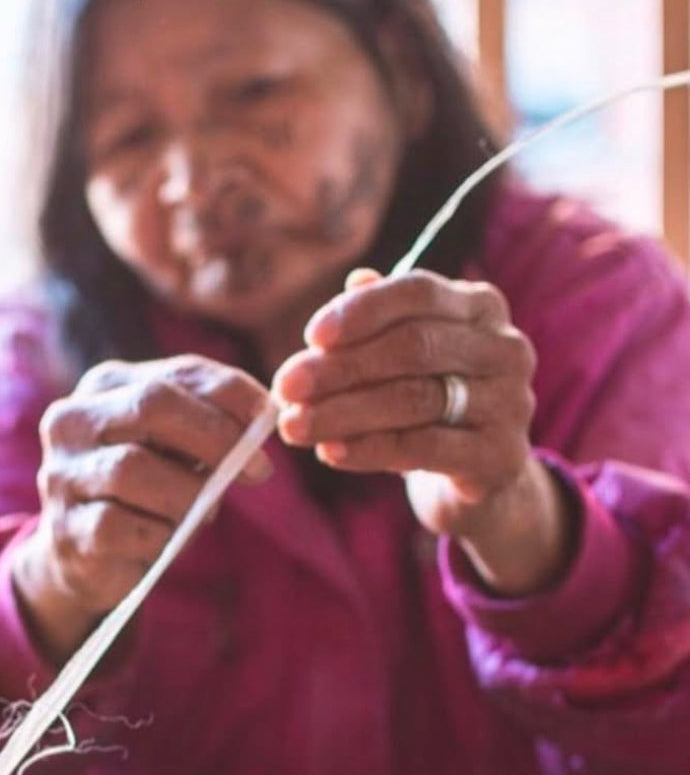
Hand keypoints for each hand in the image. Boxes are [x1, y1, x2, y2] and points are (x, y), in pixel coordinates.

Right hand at [15, 356, 271, 661]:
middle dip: (215, 435)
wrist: (84, 558)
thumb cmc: (145, 494)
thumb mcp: (176, 451)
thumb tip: (263, 420)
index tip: (271, 419)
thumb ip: (209, 426)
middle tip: (258, 469)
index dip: (232, 393)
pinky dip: (157, 534)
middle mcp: (71, 420)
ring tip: (203, 512)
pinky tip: (166, 540)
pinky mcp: (64, 528)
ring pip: (134, 468)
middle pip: (151, 405)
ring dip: (186, 494)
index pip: (177, 373)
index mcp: (105, 386)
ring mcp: (60, 473)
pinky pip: (120, 524)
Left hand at [273, 270, 571, 593]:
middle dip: (340, 368)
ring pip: (414, 400)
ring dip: (343, 413)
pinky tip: (330, 451)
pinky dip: (369, 449)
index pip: (418, 292)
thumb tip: (355, 279)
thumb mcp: (404, 357)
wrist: (476, 474)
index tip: (311, 336)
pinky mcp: (500, 456)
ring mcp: (510, 403)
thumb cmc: (428, 401)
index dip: (362, 311)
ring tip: (294, 425)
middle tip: (286, 387)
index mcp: (480, 307)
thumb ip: (379, 321)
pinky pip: (423, 448)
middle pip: (412, 348)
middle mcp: (505, 348)